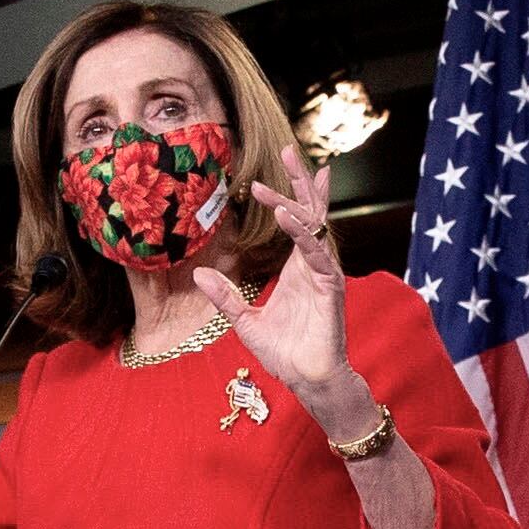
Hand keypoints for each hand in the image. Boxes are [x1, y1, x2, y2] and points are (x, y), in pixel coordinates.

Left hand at [200, 144, 380, 442]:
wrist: (307, 379)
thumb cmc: (285, 353)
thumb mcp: (244, 321)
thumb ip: (225, 297)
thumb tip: (198, 274)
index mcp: (297, 267)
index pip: (295, 221)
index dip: (283, 196)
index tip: (259, 179)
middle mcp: (313, 264)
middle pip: (311, 211)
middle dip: (299, 180)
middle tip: (286, 149)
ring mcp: (324, 272)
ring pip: (315, 225)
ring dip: (299, 198)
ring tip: (288, 169)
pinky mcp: (331, 286)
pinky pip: (317, 253)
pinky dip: (302, 233)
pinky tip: (285, 216)